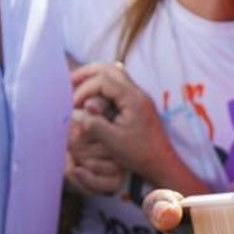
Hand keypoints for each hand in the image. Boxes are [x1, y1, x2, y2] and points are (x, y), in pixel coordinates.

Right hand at [70, 63, 172, 182]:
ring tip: (79, 86)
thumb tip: (74, 113)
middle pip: (111, 69)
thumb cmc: (139, 154)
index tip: (73, 104)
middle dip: (88, 73)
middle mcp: (138, 93)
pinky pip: (119, 85)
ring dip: (96, 78)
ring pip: (116, 75)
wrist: (163, 164)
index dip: (85, 89)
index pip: (103, 80)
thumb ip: (93, 125)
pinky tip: (93, 97)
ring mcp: (139, 97)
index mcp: (132, 99)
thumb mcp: (113, 142)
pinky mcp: (138, 104)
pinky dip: (103, 86)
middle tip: (70, 81)